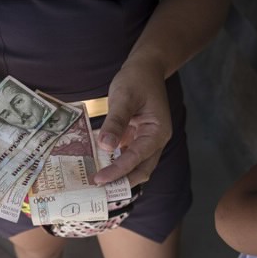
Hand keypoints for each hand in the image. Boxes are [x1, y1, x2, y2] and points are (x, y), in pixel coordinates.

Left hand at [94, 60, 171, 186]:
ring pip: (136, 166)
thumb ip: (115, 122)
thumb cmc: (137, 79)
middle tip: (98, 190)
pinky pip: (128, 156)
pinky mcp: (137, 138)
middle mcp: (155, 140)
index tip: (99, 180)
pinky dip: (116, 163)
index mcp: (157, 132)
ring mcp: (147, 140)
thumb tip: (105, 147)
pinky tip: (100, 166)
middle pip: (141, 170)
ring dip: (120, 176)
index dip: (117, 171)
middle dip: (122, 182)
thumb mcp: (124, 97)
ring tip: (98, 183)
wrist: (146, 67)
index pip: (136, 158)